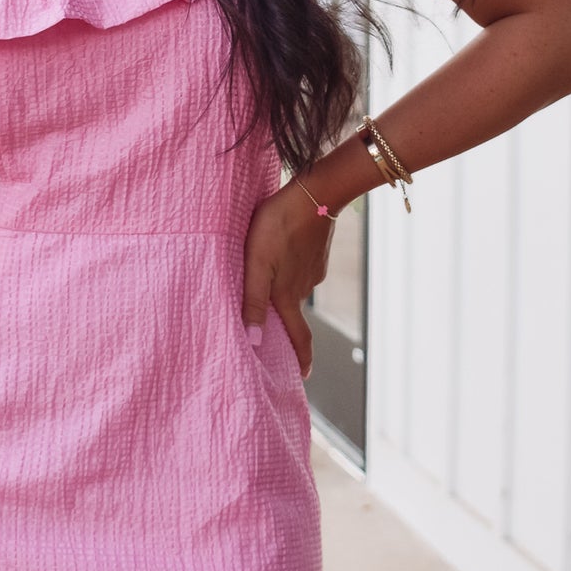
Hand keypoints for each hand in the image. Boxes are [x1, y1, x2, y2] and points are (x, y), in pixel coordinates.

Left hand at [241, 180, 336, 378]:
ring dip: (285, 292)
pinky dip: (291, 270)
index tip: (303, 378)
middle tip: (276, 333)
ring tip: (269, 286)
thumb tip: (254, 341)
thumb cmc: (278, 225)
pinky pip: (301, 268)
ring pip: (296, 288)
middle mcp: (304, 287)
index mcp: (288, 295)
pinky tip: (281, 256)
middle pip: (294, 314)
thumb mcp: (256, 262)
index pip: (299, 337)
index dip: (301, 359)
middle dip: (287, 327)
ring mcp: (314, 268)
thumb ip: (254, 300)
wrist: (315, 192)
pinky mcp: (317, 251)